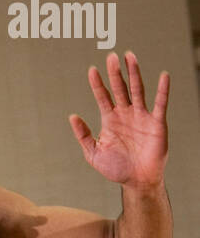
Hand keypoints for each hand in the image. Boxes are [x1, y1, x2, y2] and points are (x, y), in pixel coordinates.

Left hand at [69, 52, 168, 188]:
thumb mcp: (94, 154)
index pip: (103, 97)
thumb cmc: (116, 168)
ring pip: (137, 90)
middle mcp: (126, 113)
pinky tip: (163, 76)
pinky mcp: (156, 122)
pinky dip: (162, 90)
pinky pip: (160, 103)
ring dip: (134, 74)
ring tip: (130, 56)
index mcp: (110, 119)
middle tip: (111, 56)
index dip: (97, 84)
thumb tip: (73, 116)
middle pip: (120, 88)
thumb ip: (83, 136)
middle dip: (115, 73)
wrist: (136, 181)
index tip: (91, 70)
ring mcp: (141, 116)